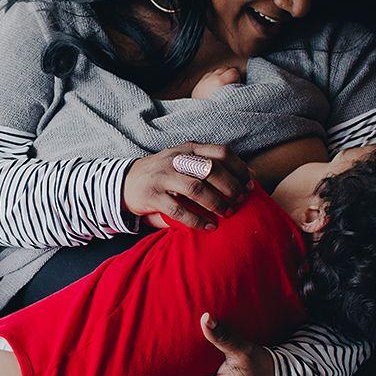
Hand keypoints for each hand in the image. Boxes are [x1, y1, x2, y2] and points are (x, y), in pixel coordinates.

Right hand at [123, 143, 251, 230]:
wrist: (126, 181)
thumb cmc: (165, 174)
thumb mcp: (185, 161)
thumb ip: (209, 166)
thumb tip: (248, 179)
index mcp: (188, 149)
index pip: (221, 152)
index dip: (239, 168)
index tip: (250, 184)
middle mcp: (176, 159)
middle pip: (211, 170)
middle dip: (231, 187)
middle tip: (240, 202)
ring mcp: (162, 177)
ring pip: (196, 188)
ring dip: (216, 203)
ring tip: (226, 214)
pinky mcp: (152, 196)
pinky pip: (177, 210)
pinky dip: (196, 220)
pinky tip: (208, 227)